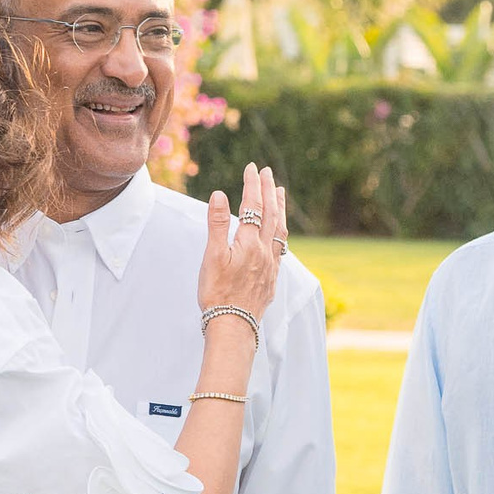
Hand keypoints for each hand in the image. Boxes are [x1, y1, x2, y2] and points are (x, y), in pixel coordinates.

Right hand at [198, 164, 284, 324]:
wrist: (233, 325)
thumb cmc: (217, 292)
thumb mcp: (211, 257)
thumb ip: (217, 225)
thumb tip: (219, 195)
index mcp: (249, 243)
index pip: (253, 206)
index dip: (253, 185)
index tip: (252, 167)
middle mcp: (264, 251)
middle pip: (271, 214)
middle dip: (269, 190)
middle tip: (268, 172)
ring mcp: (271, 265)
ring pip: (280, 229)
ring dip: (280, 208)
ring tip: (280, 192)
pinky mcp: (272, 278)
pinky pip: (281, 247)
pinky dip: (281, 230)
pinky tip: (279, 231)